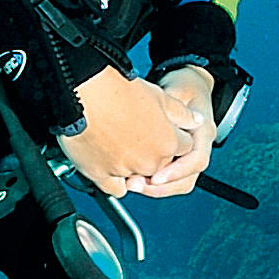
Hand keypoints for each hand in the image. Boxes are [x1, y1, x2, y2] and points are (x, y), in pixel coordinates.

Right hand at [58, 69, 195, 195]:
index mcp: (168, 142)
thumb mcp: (159, 96)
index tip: (162, 130)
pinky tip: (110, 162)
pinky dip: (114, 179)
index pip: (183, 148)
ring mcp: (125, 171)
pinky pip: (114, 188)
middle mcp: (149, 161)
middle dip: (154, 153)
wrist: (83, 93)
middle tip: (139, 134)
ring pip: (137, 177)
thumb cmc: (118, 90)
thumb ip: (181, 114)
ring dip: (133, 166)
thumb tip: (195, 121)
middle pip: (161, 165)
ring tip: (119, 143)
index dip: (174, 137)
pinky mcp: (101, 176)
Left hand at [137, 68, 217, 198]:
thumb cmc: (184, 85)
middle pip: (188, 179)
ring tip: (132, 184)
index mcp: (204, 132)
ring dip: (156, 188)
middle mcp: (200, 148)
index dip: (176, 171)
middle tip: (136, 185)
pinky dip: (152, 183)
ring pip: (179, 183)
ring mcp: (190, 155)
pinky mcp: (178, 159)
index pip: (197, 160)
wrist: (190, 84)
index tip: (155, 177)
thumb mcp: (176, 91)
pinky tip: (133, 178)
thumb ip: (168, 108)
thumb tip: (154, 121)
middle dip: (162, 187)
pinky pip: (169, 179)